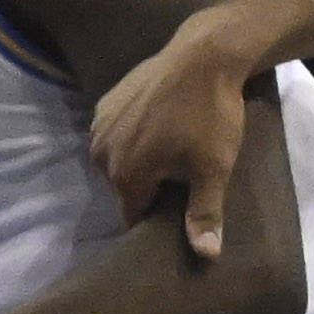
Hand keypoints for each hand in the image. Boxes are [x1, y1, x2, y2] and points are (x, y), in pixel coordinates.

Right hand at [88, 4, 268, 259]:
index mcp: (125, 176)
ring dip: (142, 162)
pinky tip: (161, 128)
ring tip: (174, 153)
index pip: (133, 217)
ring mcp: (99, 125)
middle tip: (183, 178)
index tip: (177, 212)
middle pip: (126, 189)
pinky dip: (134, 137)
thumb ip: (205, 214)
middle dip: (150, 189)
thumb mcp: (213, 169)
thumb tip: (206, 256)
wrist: (203, 56)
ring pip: (120, 161)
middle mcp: (101, 154)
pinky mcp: (105, 103)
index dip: (157, 218)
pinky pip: (117, 135)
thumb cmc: (211, 117)